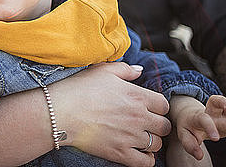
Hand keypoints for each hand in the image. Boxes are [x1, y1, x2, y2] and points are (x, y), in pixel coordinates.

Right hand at [50, 62, 171, 166]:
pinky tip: (138, 152)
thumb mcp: (103, 70)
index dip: (157, 106)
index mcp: (137, 96)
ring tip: (139, 136)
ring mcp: (130, 137)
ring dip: (151, 140)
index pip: (164, 105)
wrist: (61, 112)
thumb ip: (125, 69)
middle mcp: (138, 117)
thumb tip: (139, 70)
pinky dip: (146, 159)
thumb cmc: (79, 89)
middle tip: (146, 122)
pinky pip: (145, 162)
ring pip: (157, 144)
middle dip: (157, 124)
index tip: (148, 107)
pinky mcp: (120, 153)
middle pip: (164, 126)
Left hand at [170, 95, 225, 160]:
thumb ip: (190, 145)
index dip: (209, 127)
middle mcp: (211, 111)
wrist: (192, 116)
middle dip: (224, 102)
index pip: (203, 119)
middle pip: (217, 100)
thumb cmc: (189, 127)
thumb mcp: (185, 136)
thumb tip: (199, 156)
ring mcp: (223, 113)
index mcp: (198, 116)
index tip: (215, 139)